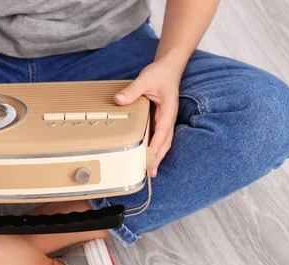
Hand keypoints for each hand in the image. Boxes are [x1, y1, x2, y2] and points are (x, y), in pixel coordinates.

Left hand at [113, 60, 182, 176]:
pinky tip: (150, 157)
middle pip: (165, 142)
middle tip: (150, 172)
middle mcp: (169, 118)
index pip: (162, 132)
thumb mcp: (145, 79)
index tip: (150, 158)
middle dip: (158, 157)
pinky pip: (160, 137)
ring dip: (158, 156)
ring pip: (164, 142)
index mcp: (168, 110)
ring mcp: (166, 120)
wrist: (169, 68)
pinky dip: (156, 148)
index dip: (156, 146)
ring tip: (151, 171)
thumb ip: (132, 90)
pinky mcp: (162, 120)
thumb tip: (118, 100)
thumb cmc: (160, 74)